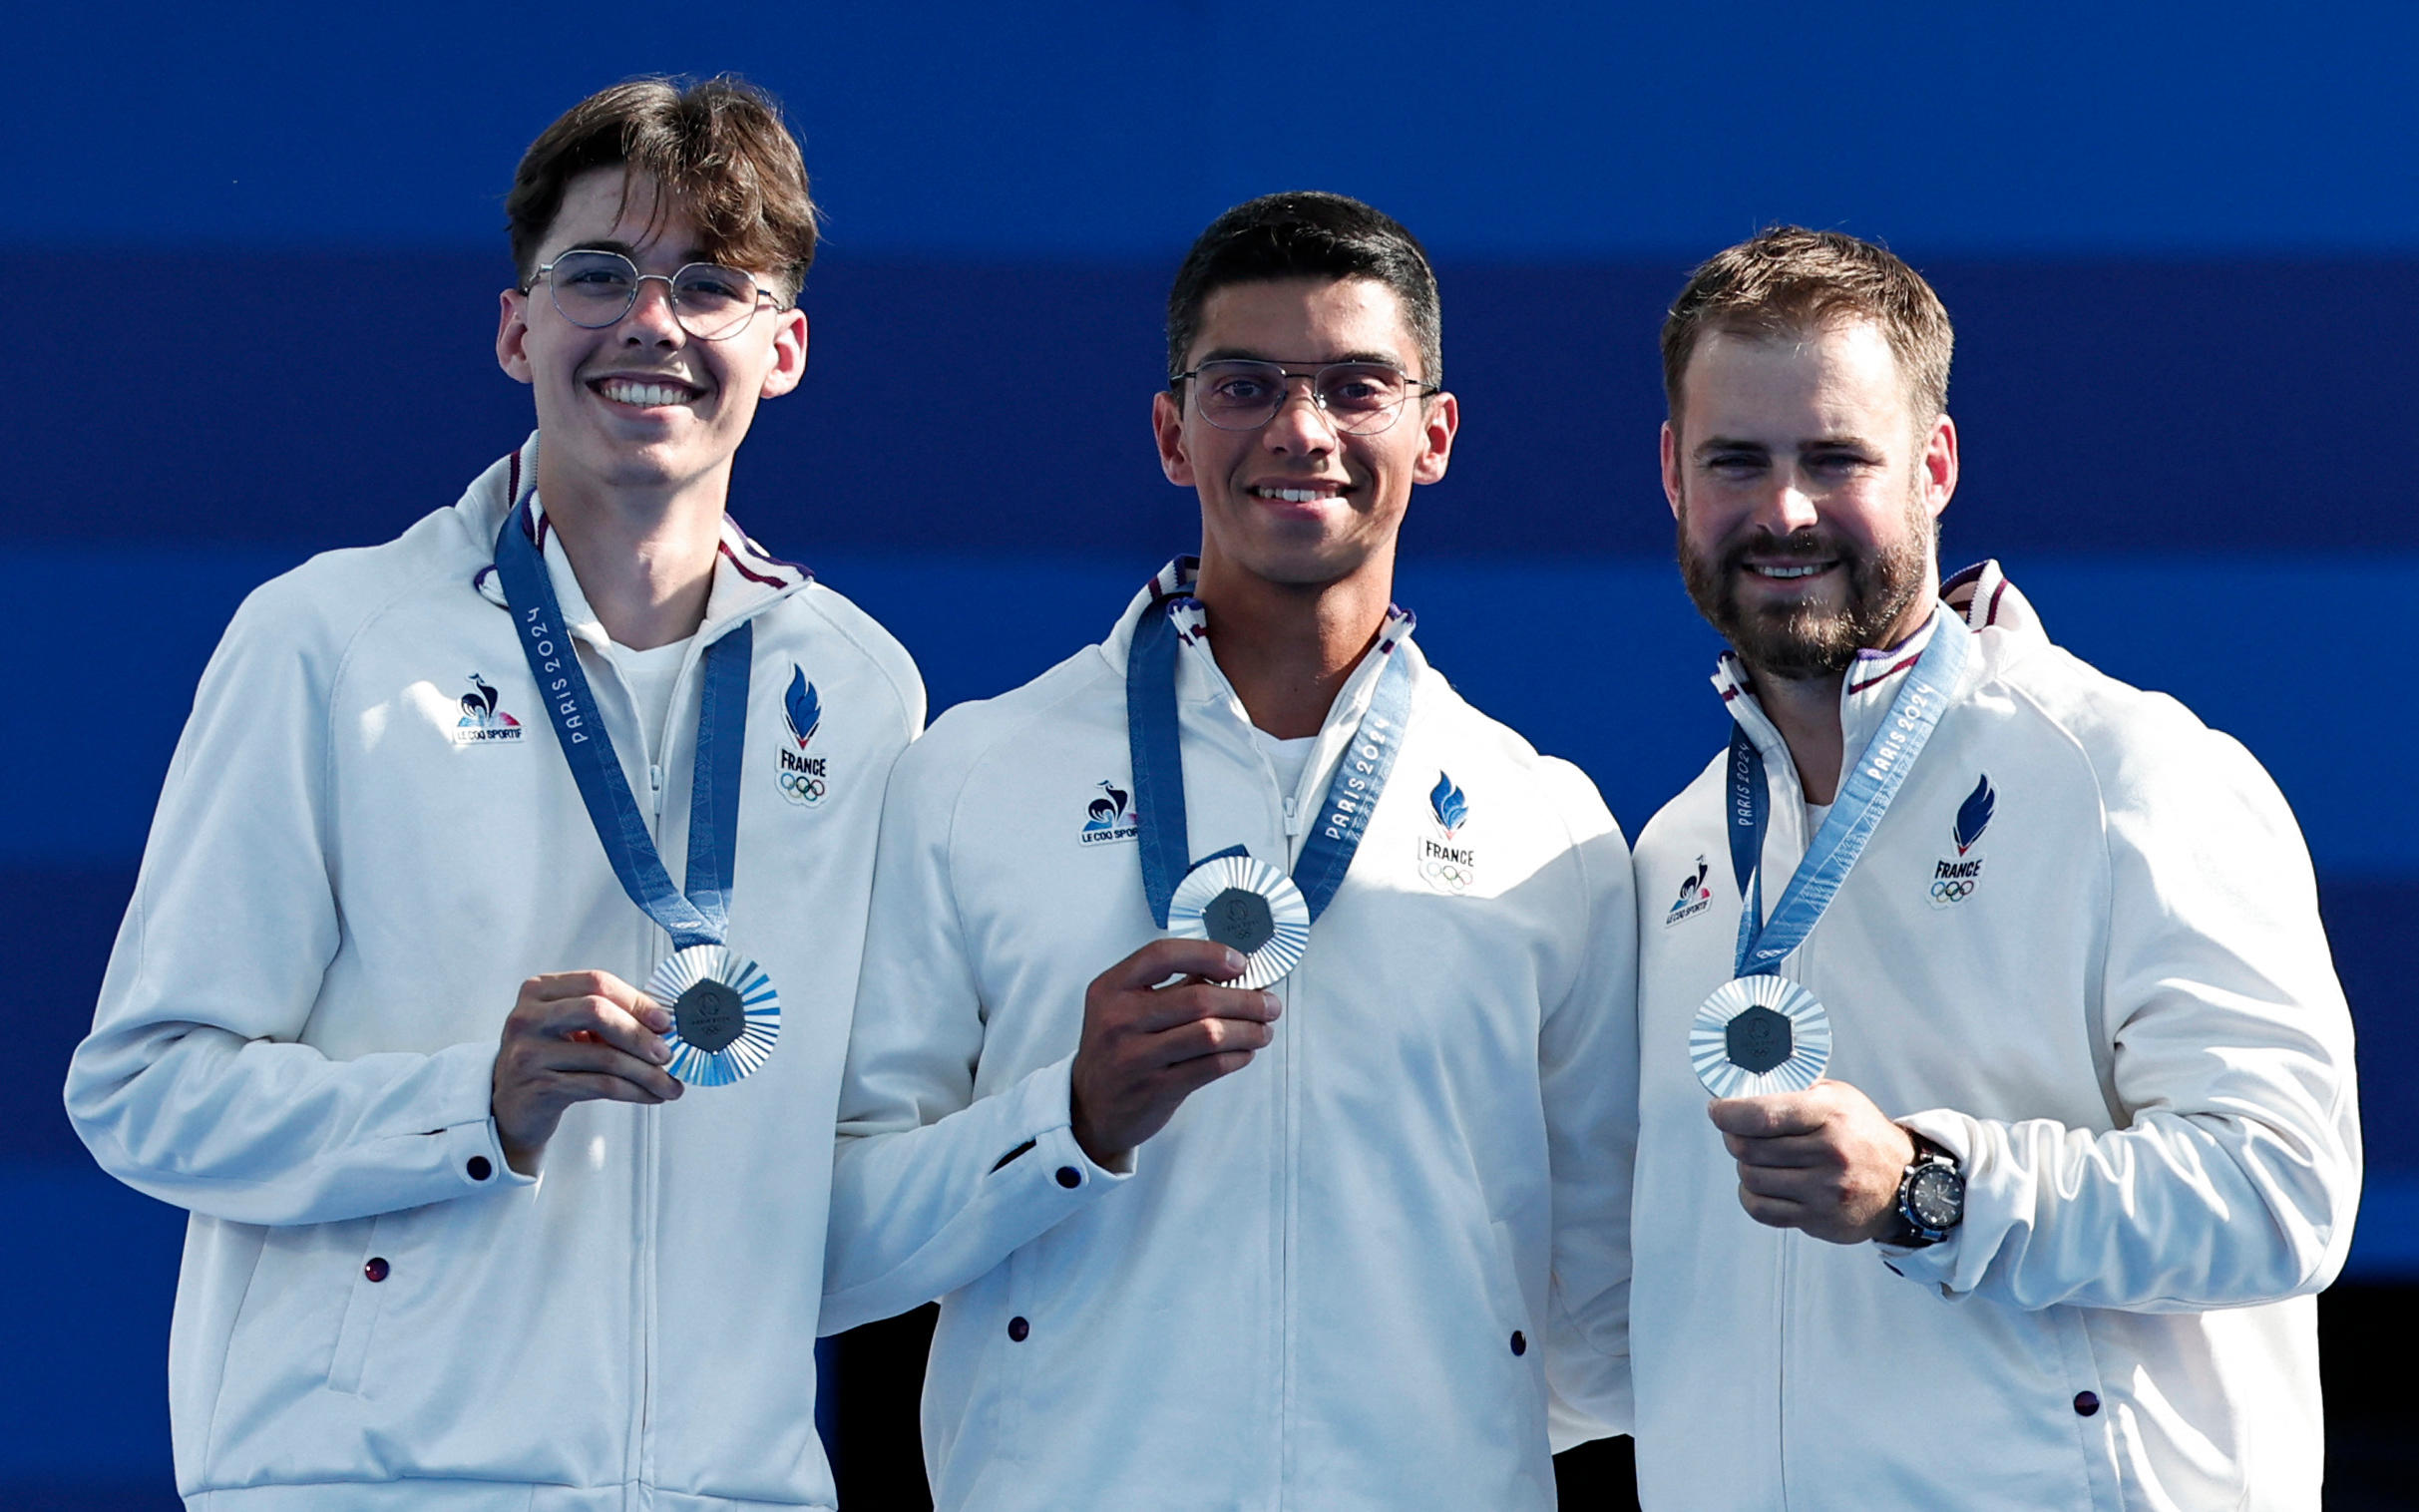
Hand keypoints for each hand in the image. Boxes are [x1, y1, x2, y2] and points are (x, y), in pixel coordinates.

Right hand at [491, 970, 683, 1174]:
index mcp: (540, 991)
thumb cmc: (549, 1062)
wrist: (512, 1109)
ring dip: (646, 1072)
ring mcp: (529, 1052)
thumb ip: (607, 1017)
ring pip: (604, 1056)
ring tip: (668, 1084)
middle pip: (598, 1012)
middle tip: (668, 1054)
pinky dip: (633, 1091)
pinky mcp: (538, 1086)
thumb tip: (664, 1023)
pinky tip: (649, 1095)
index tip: (665, 1021)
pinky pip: (599, 1085)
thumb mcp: (570, 1029)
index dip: (637, 1001)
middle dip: (640, 1034)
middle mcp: (528, 1017)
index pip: (597, 983)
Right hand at [1068, 938, 1281, 1166]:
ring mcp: (1136, 1056)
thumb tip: (1233, 971)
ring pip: (1210, 1034)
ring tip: (1263, 1029)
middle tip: (1268, 1003)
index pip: (1162, 955)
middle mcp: (1119, 1019)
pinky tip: (1244, 1051)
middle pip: (1198, 998)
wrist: (1091, 1106)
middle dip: (1246, 999)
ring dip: (1248, 1030)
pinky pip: (1211, 1066)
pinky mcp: (1155, 1088)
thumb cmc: (1118, 1050)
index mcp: (1111, 988)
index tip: (1239, 963)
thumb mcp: (1126, 1008)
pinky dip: (1238, 1056)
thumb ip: (1172, 987)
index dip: (1208, 954)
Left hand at [1707, 1079, 1914, 1244]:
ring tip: (1756, 1157)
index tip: (1717, 1110)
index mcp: (1830, 1114)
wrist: (1902, 1181)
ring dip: (1744, 1166)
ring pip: (1751, 1178)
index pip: (1763, 1115)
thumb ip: (1795, 1090)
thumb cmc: (1860, 1133)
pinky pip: (1761, 1209)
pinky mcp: (1820, 1218)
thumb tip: (1743, 1086)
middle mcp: (1829, 1152)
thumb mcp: (1838, 1097)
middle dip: (1733, 1138)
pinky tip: (1760, 1184)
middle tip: (1735, 1132)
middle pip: (1749, 1148)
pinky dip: (1750, 1194)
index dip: (1728, 1113)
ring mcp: (1825, 1189)